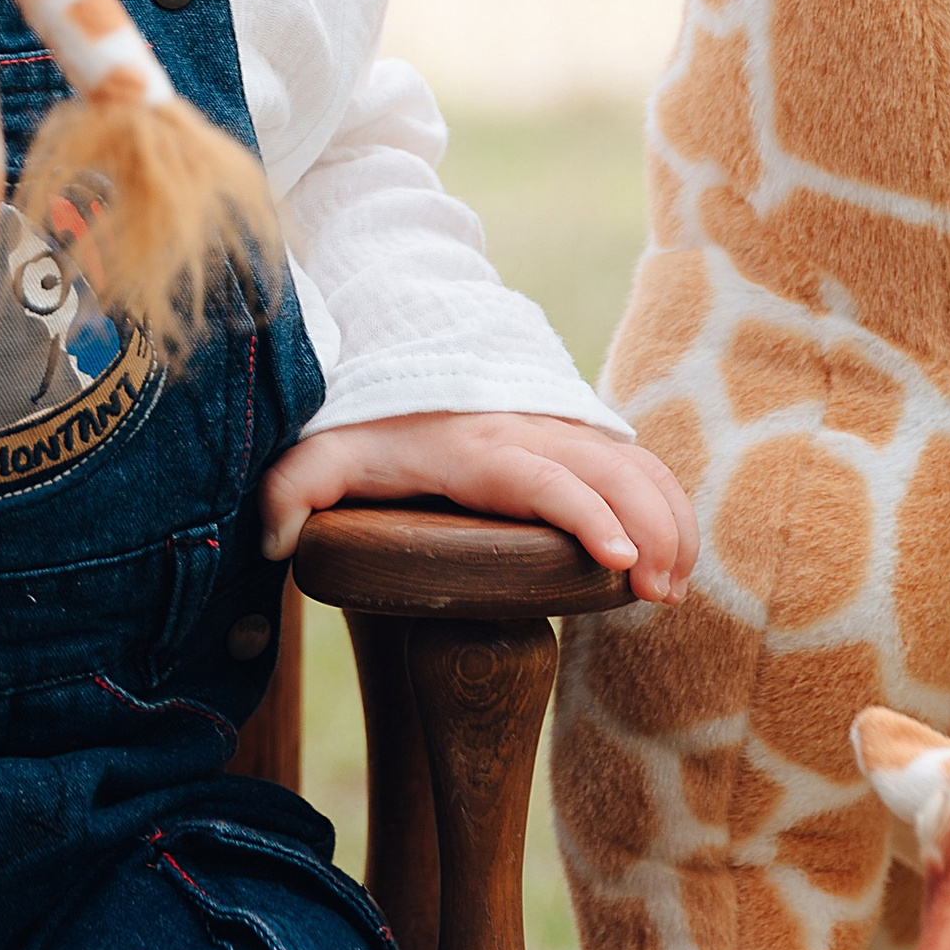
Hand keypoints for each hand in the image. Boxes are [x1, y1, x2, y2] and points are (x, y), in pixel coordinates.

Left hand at [259, 410, 699, 602]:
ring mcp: (563, 433)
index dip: (582, 515)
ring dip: (666, 523)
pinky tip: (675, 563)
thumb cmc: (366, 425)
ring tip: (671, 590)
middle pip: (607, 474)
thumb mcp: (321, 452)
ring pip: (635, 468)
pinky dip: (668, 507)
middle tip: (658, 594)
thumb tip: (273, 541)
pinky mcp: (582, 440)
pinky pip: (641, 466)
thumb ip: (290, 490)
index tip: (615, 558)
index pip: (541, 478)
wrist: (401, 355)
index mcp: (477, 449)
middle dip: (645, 529)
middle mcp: (531, 434)